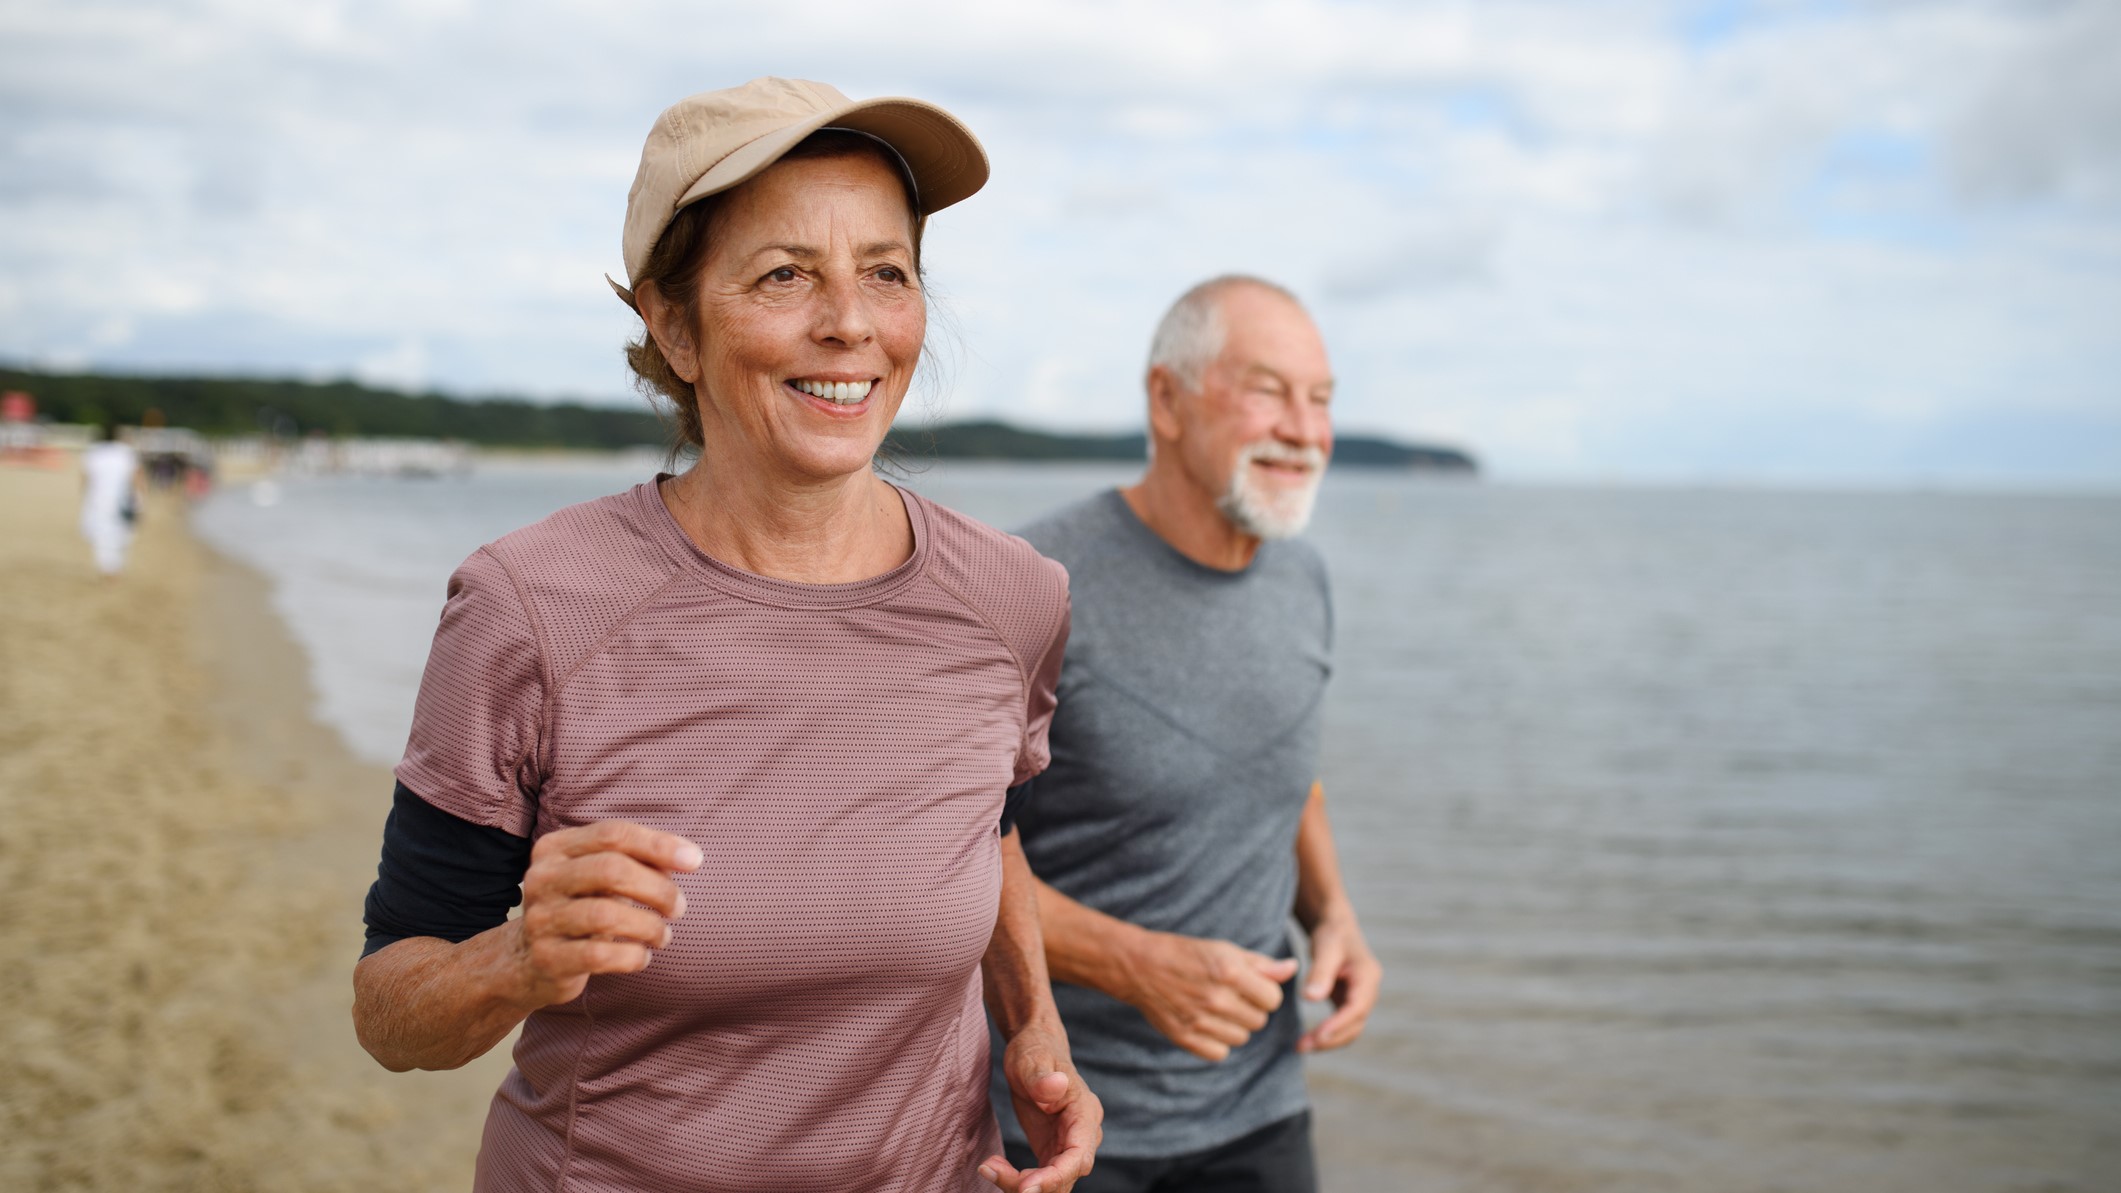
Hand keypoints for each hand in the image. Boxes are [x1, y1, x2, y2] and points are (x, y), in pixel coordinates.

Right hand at [512, 820, 701, 1007]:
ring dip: (649, 926)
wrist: (527, 961)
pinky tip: (642, 957)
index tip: (694, 862)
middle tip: (679, 908)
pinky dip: (632, 956)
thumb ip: (637, 861)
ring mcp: (541, 919)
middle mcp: (542, 878)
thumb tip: (686, 858)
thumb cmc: (580, 908)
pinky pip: (599, 955)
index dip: (658, 845)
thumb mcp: (599, 877)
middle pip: (611, 869)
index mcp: (556, 848)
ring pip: (606, 914)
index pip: (613, 834)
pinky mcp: (546, 958)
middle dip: (658, 889)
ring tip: (663, 936)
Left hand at [979, 1021, 1099, 1192]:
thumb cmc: (1036, 1052)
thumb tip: (1056, 1086)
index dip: (1055, 1176)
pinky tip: (993, 1166)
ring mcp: (1067, 1146)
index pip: (1078, 1157)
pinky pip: (1040, 1178)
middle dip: (1033, 1185)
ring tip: (989, 1167)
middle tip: (993, 1171)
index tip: (1025, 1187)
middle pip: (1065, 1177)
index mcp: (1084, 1114)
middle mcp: (1082, 1136)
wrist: (1035, 1051)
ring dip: (1021, 1185)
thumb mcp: (1033, 1059)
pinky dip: (1016, 1180)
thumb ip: (1043, 1077)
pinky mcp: (1052, 1152)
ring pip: (1053, 1184)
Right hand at [1120, 932, 1299, 1061]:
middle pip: (1259, 1020)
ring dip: (1235, 1026)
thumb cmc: (1187, 954)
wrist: (1141, 966)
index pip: (1273, 999)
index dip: (1265, 992)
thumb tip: (1292, 968)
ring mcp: (1200, 1021)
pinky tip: (1206, 1024)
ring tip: (1216, 1008)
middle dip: (1250, 1009)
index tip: (1250, 986)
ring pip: (1242, 1038)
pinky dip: (1217, 1042)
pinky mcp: (1185, 1038)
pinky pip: (1220, 1053)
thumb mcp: (1225, 950)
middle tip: (1230, 996)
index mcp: (1230, 972)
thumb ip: (1261, 964)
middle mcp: (1217, 998)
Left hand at [1296, 911, 1379, 1052]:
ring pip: (1350, 1029)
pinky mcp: (1349, 1003)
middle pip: (1355, 1024)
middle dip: (1331, 1038)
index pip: (1357, 1008)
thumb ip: (1319, 973)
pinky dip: (1328, 1035)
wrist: (1335, 927)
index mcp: (1368, 977)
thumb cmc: (1331, 934)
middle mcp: (1368, 991)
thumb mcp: (1325, 948)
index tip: (1318, 1036)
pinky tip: (1308, 1040)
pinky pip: (1342, 1025)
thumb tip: (1310, 999)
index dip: (1338, 1024)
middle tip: (1302, 1046)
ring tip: (1301, 1046)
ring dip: (1328, 1041)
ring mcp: (1360, 999)